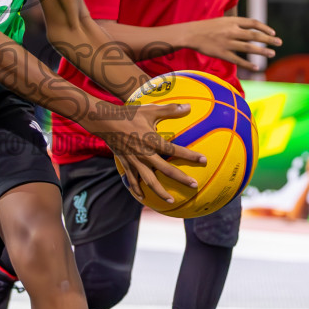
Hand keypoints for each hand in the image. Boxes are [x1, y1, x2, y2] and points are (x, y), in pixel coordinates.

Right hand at [85, 101, 204, 204]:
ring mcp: (135, 161)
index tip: (204, 161)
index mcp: (152, 141)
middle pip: (166, 170)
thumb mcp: (150, 110)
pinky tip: (143, 197)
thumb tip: (188, 106)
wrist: (105, 122)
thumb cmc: (129, 114)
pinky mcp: (126, 164)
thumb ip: (170, 109)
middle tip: (194, 186)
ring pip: (149, 181)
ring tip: (171, 201)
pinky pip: (132, 180)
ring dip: (161, 192)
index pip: (175, 150)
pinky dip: (137, 190)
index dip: (190, 156)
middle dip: (181, 179)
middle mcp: (145, 154)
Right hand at [185, 17, 281, 70]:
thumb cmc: (207, 27)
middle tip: (279, 42)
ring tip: (272, 53)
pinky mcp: (222, 54)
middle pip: (254, 35)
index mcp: (232, 21)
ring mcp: (227, 43)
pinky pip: (238, 60)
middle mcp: (231, 31)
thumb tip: (251, 28)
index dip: (265, 28)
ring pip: (248, 48)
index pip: (253, 23)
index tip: (273, 33)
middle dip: (268, 39)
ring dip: (262, 51)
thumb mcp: (223, 20)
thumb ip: (236, 24)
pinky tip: (256, 67)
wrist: (191, 34)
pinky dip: (248, 64)